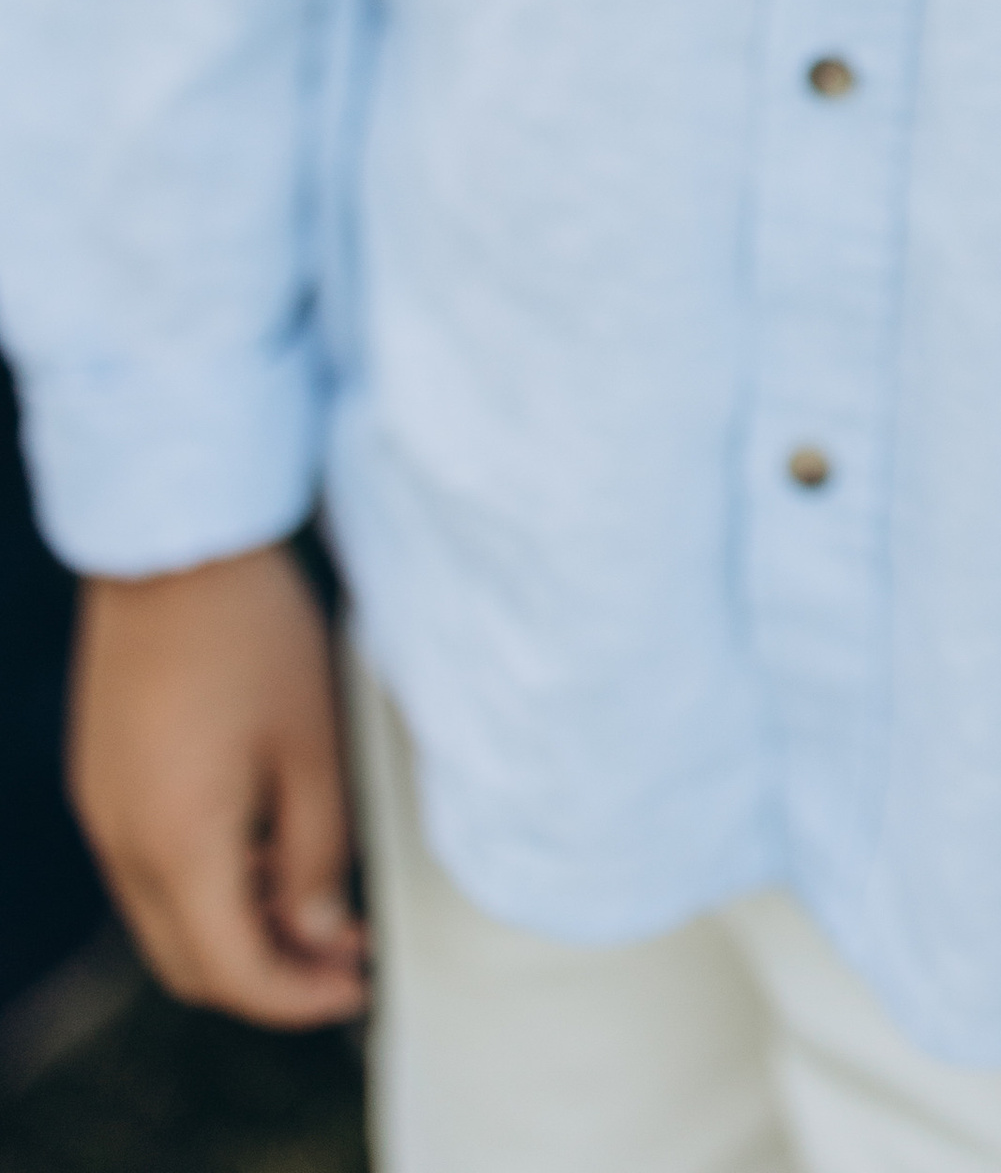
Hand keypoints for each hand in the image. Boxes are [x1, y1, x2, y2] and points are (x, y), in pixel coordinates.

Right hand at [70, 543, 367, 1024]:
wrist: (174, 543)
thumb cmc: (252, 632)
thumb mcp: (312, 747)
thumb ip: (317, 854)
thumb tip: (317, 932)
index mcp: (176, 846)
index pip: (233, 974)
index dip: (300, 998)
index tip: (356, 986)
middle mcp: (123, 843)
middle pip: (188, 962)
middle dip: (268, 975)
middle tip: (342, 953)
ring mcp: (103, 809)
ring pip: (163, 918)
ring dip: (235, 927)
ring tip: (313, 895)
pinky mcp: (102, 776)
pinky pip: (145, 866)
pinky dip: (203, 881)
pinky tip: (260, 843)